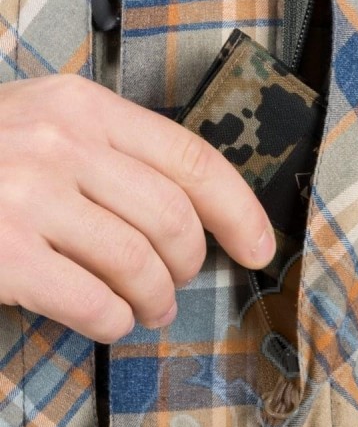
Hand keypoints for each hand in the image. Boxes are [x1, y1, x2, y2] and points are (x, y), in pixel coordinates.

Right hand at [0, 73, 277, 341]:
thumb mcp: (42, 123)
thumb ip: (110, 149)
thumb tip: (194, 206)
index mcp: (82, 106)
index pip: (193, 160)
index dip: (241, 212)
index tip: (262, 248)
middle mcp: (60, 143)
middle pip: (174, 220)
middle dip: (191, 264)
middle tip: (180, 282)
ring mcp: (26, 196)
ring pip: (140, 264)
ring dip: (157, 299)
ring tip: (149, 308)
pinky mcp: (1, 253)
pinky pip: (93, 301)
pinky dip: (114, 320)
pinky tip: (109, 320)